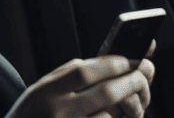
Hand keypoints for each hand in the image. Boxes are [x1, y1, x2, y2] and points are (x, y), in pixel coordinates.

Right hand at [5, 40, 156, 117]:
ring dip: (126, 108)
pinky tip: (113, 116)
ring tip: (128, 103)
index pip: (84, 71)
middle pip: (106, 93)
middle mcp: (57, 111)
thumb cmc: (31, 115)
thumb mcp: (40, 89)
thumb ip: (70, 74)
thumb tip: (111, 61)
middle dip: (131, 82)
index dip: (112, 64)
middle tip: (142, 77)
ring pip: (111, 116)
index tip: (127, 60)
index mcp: (46, 91)